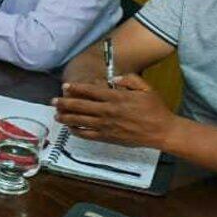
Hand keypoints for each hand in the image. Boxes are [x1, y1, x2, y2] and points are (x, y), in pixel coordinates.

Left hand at [52, 75, 175, 148]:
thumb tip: (114, 78)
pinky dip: (77, 131)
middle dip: (65, 103)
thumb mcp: (146, 88)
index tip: (65, 86)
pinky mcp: (108, 137)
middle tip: (53, 101)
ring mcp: (107, 126)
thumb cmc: (155, 109)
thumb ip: (130, 80)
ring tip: (56, 115)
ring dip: (67, 117)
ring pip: (81, 121)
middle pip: (81, 106)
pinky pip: (88, 134)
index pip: (91, 91)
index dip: (76, 88)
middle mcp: (108, 111)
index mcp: (116, 98)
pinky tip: (70, 129)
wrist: (162, 131)